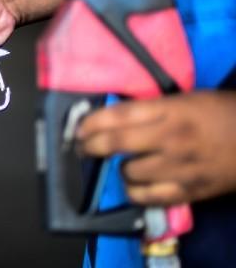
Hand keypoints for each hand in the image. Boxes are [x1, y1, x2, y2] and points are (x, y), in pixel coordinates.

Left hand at [77, 92, 235, 205]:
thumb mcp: (183, 99)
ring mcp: (179, 167)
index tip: (78, 128)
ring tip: (121, 164)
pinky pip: (148, 198)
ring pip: (129, 173)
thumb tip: (110, 117)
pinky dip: (135, 192)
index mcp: (170, 110)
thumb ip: (149, 109)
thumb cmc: (218, 113)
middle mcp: (170, 138)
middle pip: (115, 144)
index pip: (118, 116)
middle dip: (90, 146)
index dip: (91, 123)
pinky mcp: (189, 191)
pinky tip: (134, 184)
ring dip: (119, 169)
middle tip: (82, 147)